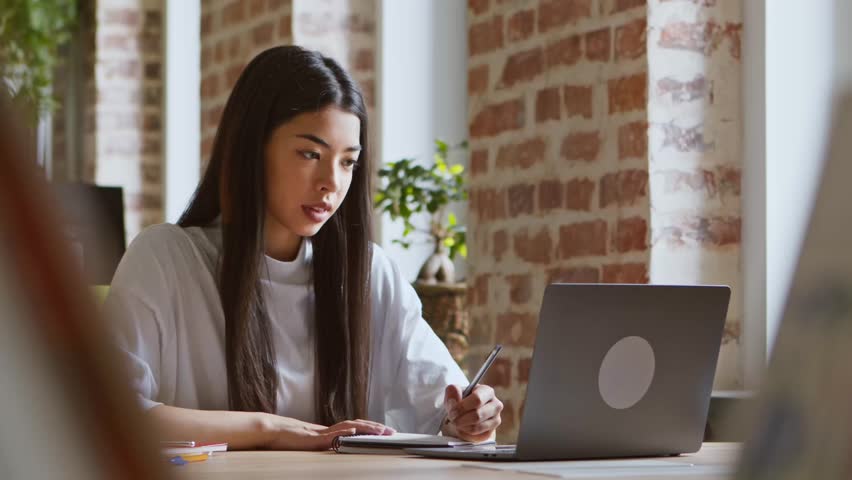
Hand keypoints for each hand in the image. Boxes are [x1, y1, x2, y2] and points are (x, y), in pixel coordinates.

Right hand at [263, 416, 394, 450]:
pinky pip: (331, 435)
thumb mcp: (313, 443)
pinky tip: (353, 432)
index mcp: (331, 432)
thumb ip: (326, 443)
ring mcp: (322, 432)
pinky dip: (343, 433)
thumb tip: (339, 445)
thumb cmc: (291, 439)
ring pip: (348, 428)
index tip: (385, 431)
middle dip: (375, 429)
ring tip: (379, 431)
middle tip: (391, 432)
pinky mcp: (314, 438)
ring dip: (365, 429)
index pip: (356, 428)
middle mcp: (330, 430)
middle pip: (357, 426)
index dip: (371, 428)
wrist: (273, 431)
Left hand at [442, 384, 502, 442]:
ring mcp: (496, 419)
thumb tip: (454, 397)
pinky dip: (466, 433)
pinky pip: (477, 435)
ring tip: (456, 423)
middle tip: (452, 419)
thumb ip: (453, 391)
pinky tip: (462, 428)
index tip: (452, 411)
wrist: (464, 414)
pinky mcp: (492, 431)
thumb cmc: (460, 401)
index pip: (477, 399)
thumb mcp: (454, 393)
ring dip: (462, 426)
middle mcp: (496, 404)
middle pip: (478, 415)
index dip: (462, 407)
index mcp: (487, 391)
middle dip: (461, 419)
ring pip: (477, 426)